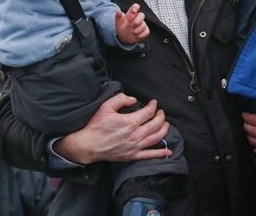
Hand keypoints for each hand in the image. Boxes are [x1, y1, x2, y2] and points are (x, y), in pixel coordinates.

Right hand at [53, 94, 170, 163]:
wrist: (87, 145)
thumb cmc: (96, 126)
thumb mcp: (106, 107)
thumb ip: (121, 99)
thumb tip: (134, 99)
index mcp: (130, 122)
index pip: (149, 112)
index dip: (153, 106)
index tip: (154, 103)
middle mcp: (135, 135)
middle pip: (156, 125)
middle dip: (161, 117)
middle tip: (160, 112)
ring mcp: (135, 147)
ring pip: (156, 138)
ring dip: (164, 130)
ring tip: (165, 124)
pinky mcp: (132, 156)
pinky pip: (149, 155)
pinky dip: (160, 153)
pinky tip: (168, 152)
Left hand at [116, 3, 148, 43]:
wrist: (124, 38)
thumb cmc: (122, 28)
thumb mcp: (118, 23)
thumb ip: (118, 17)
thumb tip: (118, 10)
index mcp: (131, 13)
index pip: (135, 6)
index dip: (136, 7)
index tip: (133, 11)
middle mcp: (137, 18)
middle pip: (142, 15)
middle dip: (138, 20)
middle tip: (132, 25)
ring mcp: (142, 24)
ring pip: (144, 24)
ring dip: (138, 29)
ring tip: (133, 32)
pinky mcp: (145, 30)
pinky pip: (147, 31)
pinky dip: (142, 34)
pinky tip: (137, 36)